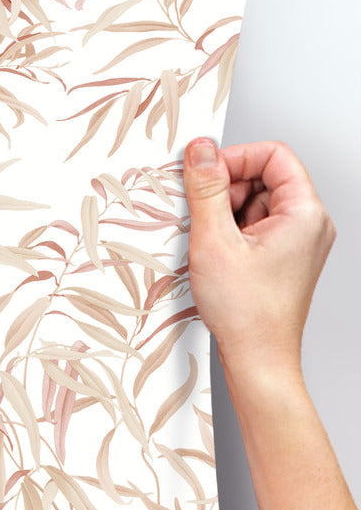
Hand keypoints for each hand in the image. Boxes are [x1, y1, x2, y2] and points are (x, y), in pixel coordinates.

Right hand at [182, 136, 335, 378]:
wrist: (258, 359)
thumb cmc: (247, 313)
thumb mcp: (215, 241)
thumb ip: (207, 189)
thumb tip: (201, 151)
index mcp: (304, 213)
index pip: (273, 156)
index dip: (234, 158)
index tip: (203, 173)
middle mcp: (308, 225)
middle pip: (264, 179)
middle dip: (226, 190)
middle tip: (201, 216)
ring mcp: (297, 243)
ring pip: (256, 205)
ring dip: (225, 215)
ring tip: (210, 244)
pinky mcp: (282, 259)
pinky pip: (254, 229)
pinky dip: (230, 235)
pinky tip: (215, 256)